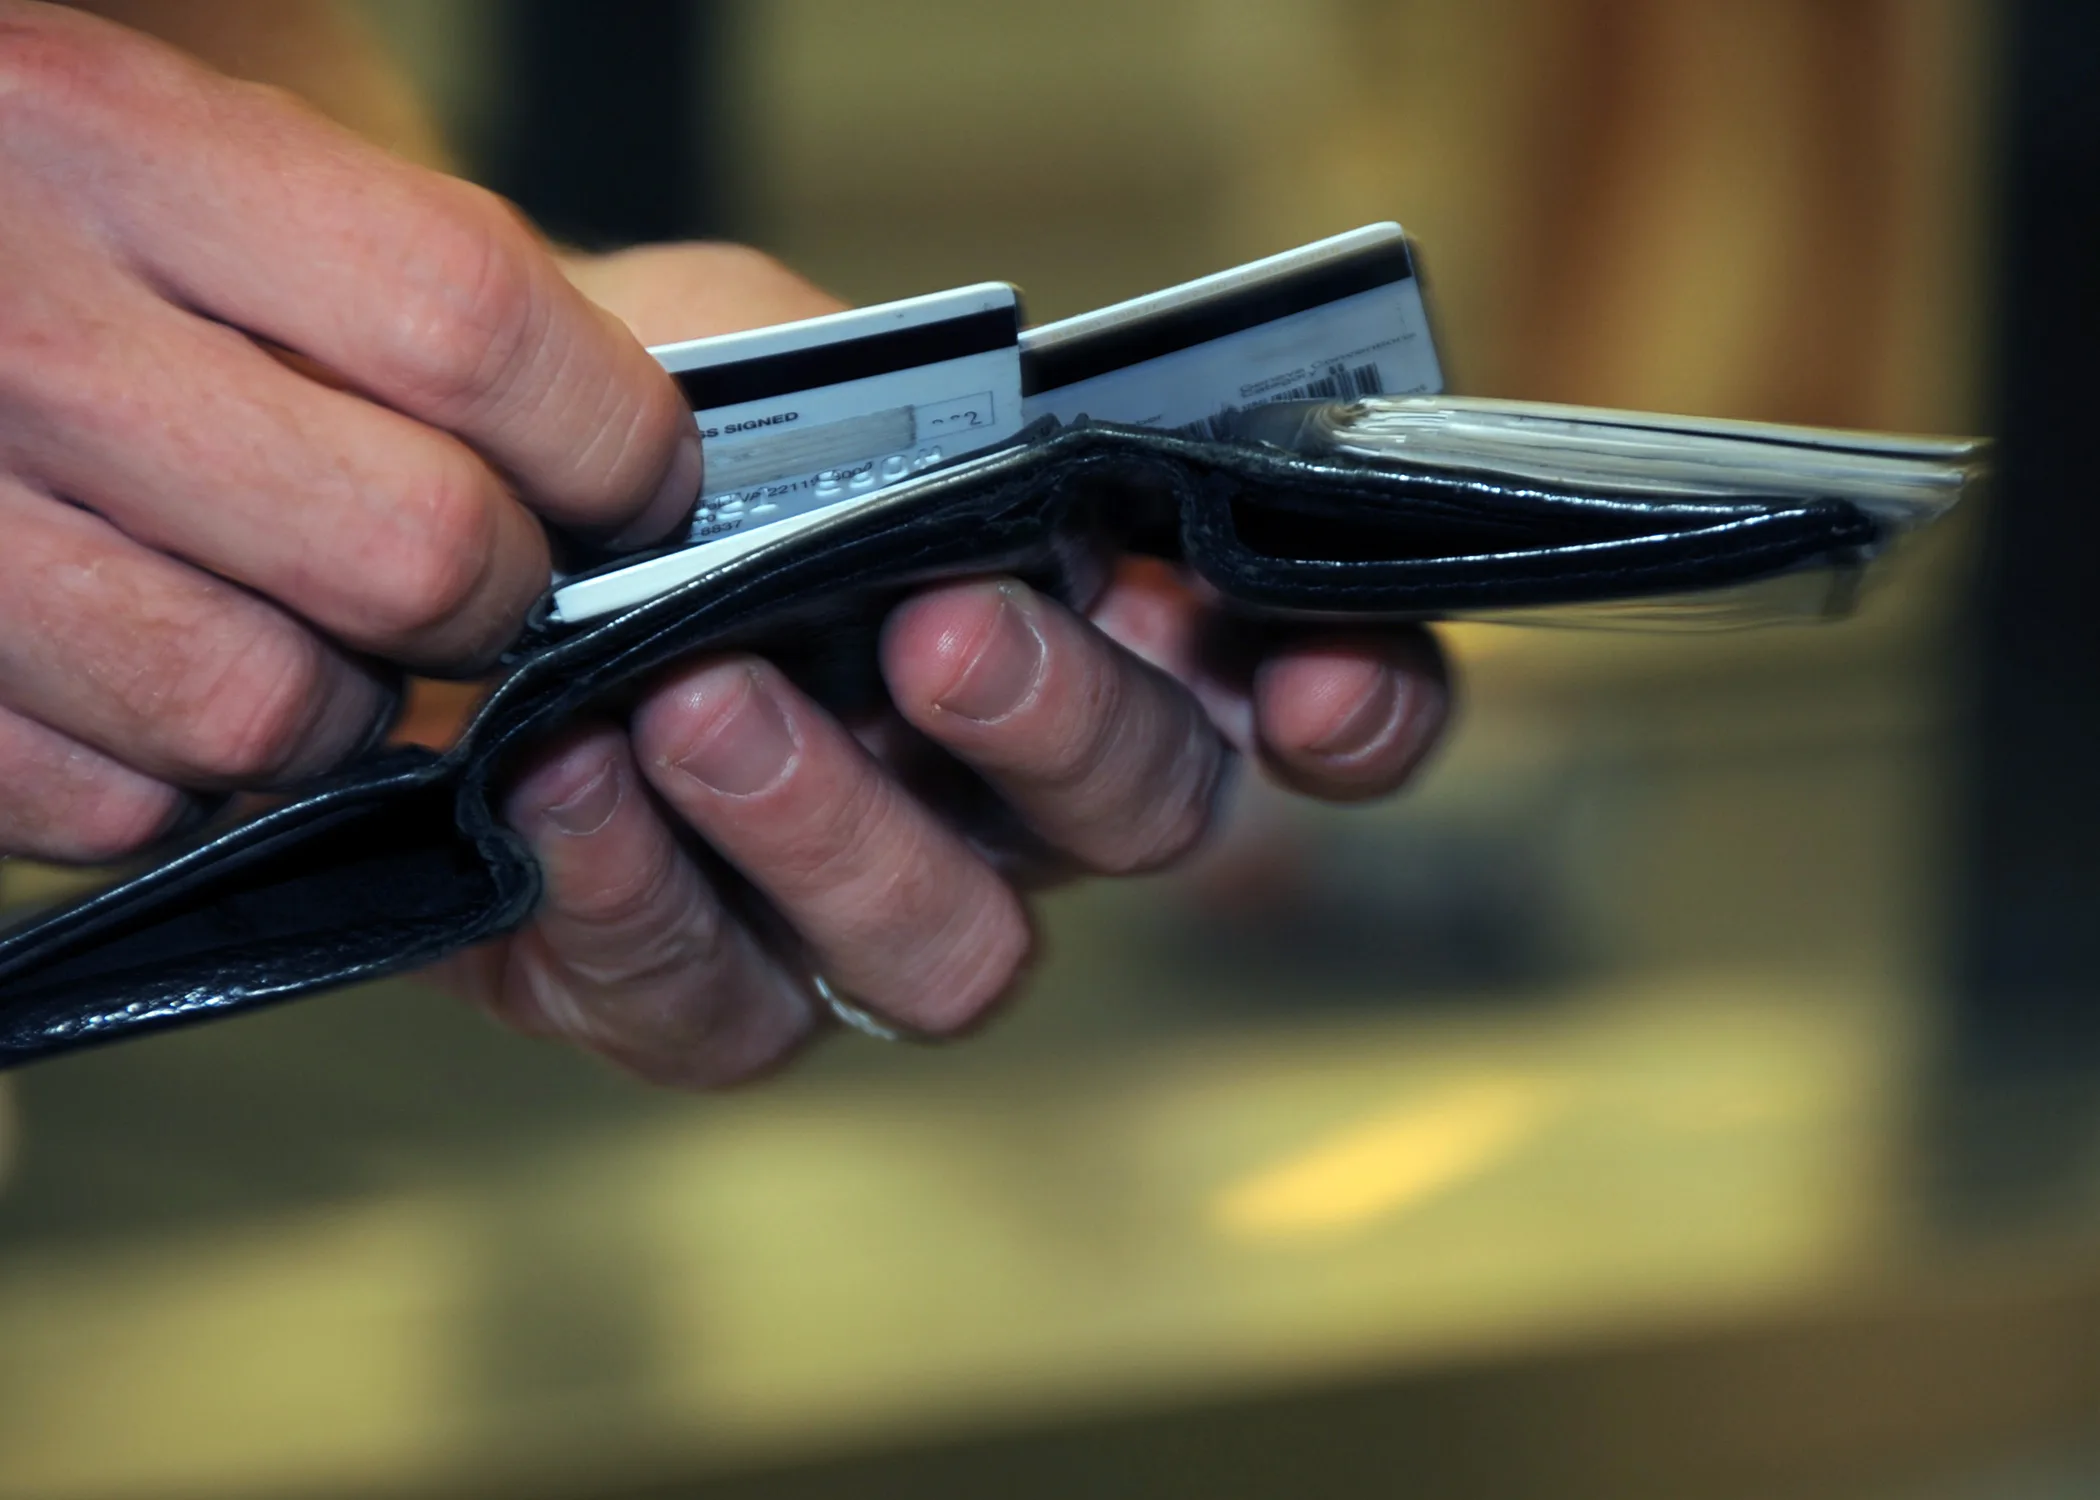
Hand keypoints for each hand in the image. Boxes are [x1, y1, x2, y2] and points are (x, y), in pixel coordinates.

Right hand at [0, 2, 694, 858]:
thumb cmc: (35, 199)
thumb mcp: (190, 143)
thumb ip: (392, 267)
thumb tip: (629, 446)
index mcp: (124, 146)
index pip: (472, 328)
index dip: (608, 438)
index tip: (639, 485)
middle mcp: (25, 338)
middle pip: (410, 550)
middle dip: (494, 591)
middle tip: (478, 571)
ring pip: (266, 711)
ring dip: (340, 705)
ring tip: (310, 628)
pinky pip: (121, 808)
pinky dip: (179, 777)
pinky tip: (166, 676)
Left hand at [445, 245, 1451, 1086]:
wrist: (441, 501)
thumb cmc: (649, 426)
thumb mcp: (772, 358)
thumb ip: (895, 411)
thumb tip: (968, 494)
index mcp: (1094, 624)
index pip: (1308, 691)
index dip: (1361, 704)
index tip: (1304, 681)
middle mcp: (1020, 794)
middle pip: (1150, 820)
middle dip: (1062, 728)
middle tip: (944, 634)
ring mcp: (870, 909)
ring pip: (959, 963)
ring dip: (845, 837)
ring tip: (704, 708)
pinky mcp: (705, 992)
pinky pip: (726, 1014)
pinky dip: (646, 900)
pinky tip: (565, 782)